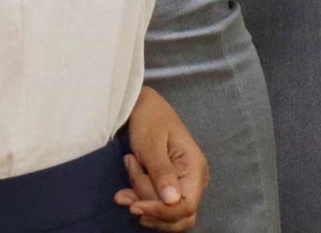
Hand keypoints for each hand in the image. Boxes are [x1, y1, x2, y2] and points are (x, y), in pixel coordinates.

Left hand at [116, 83, 206, 229]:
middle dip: (150, 206)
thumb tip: (173, 202)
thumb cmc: (150, 119)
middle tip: (128, 186)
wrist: (143, 105)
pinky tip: (125, 192)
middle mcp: (194, 181)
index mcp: (195, 168)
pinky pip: (158, 205)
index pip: (186, 206)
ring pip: (166, 212)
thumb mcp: (152, 144)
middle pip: (177, 214)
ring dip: (142, 201)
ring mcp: (183, 185)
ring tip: (129, 172)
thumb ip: (162, 171)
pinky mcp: (170, 187)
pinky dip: (141, 200)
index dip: (162, 212)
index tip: (135, 206)